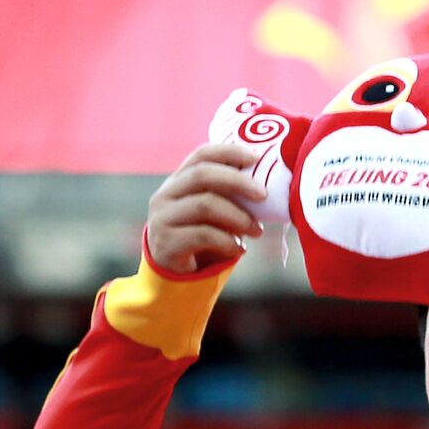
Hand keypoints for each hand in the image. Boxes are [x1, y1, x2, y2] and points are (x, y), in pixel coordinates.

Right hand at [146, 144, 268, 274]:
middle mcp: (166, 195)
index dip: (229, 152)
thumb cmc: (203, 240)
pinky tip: (240, 249)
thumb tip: (267, 186)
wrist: (177, 277)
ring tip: (257, 231)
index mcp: (179, 181)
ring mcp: (162, 218)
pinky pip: (203, 235)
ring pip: (204, 205)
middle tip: (264, 195)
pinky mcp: (166, 243)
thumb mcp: (217, 214)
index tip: (257, 157)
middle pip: (202, 175)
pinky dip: (228, 241)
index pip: (201, 155)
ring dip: (238, 217)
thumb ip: (231, 197)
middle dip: (238, 182)